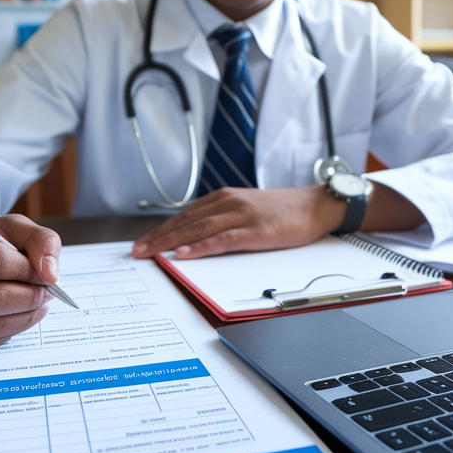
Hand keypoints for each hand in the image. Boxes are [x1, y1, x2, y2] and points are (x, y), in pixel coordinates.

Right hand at [0, 215, 60, 345]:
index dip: (27, 271)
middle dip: (28, 299)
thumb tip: (50, 275)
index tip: (46, 274)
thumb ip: (41, 241)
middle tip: (47, 293)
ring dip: (23, 318)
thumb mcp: (16, 227)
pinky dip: (9, 329)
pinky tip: (19, 314)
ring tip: (38, 304)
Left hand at [130, 186, 344, 259]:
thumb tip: (196, 239)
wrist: (317, 205)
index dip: (161, 230)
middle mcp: (228, 203)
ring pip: (198, 230)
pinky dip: (201, 247)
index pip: (184, 215)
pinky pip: (222, 240)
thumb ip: (223, 221)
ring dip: (171, 242)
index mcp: (224, 198)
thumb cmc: (284, 212)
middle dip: (158, 237)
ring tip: (150, 253)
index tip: (141, 243)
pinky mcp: (255, 230)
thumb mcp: (248, 211)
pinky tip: (184, 254)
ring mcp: (241, 216)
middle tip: (136, 252)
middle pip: (185, 222)